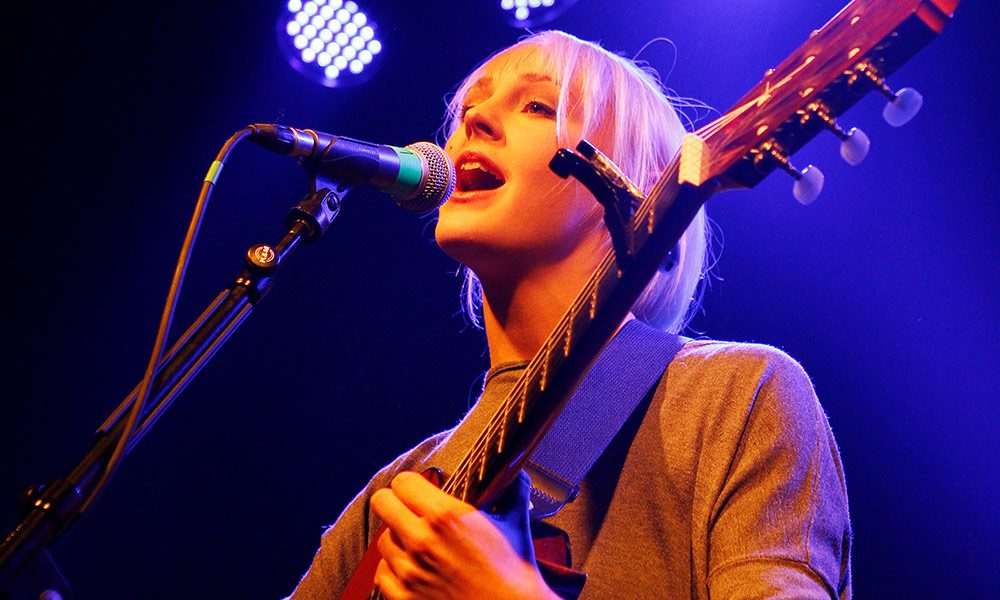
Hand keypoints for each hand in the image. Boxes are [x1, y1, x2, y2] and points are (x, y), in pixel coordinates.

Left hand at [369, 471, 558, 599]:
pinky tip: (415, 569)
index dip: (412, 484)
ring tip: (420, 546)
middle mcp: (422, 541)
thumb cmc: (513, 575)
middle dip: (396, 504)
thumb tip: (514, 472)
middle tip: (409, 511)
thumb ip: (511, 491)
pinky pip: (382, 573)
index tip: (418, 490)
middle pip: (382, 503)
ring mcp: (410, 572)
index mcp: (446, 517)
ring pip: (383, 539)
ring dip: (398, 540)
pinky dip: (395, 570)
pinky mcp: (403, 598)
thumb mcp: (513, 524)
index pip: (402, 481)